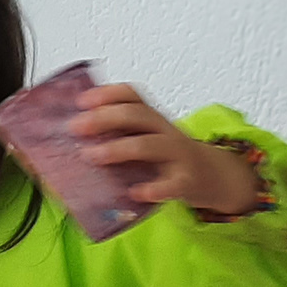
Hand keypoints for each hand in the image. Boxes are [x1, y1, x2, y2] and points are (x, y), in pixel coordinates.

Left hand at [70, 84, 257, 216]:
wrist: (213, 176)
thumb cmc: (168, 158)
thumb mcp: (148, 139)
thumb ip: (120, 136)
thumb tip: (73, 139)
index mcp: (152, 118)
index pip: (132, 94)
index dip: (107, 94)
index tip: (81, 101)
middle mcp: (165, 131)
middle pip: (137, 114)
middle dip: (104, 118)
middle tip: (76, 128)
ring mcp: (178, 155)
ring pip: (150, 145)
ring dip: (118, 149)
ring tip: (92, 156)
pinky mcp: (187, 181)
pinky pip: (171, 184)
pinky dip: (153, 189)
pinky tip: (135, 193)